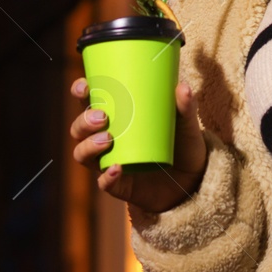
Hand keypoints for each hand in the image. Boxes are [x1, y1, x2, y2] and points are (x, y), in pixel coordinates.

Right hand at [68, 76, 209, 212]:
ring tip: (107, 139)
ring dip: (88, 146)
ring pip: (82, 155)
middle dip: (83, 121)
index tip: (84, 86)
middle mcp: (106, 139)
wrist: (192, 181)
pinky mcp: (119, 185)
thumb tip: (183, 87)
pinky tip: (117, 168)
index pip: (89, 102)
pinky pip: (104, 183)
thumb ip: (185, 107)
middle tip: (102, 117)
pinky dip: (107, 177)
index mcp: (117, 117)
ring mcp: (109, 162)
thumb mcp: (186, 125)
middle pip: (79, 129)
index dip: (80, 93)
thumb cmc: (182, 145)